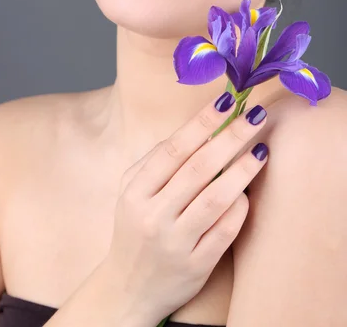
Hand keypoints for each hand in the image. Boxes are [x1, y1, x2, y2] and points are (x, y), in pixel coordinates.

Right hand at [101, 93, 268, 324]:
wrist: (128, 289)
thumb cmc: (135, 229)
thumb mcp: (132, 192)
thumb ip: (157, 161)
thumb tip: (198, 130)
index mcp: (136, 191)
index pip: (173, 149)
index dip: (202, 122)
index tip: (226, 101)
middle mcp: (154, 215)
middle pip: (199, 168)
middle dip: (231, 137)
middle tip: (255, 115)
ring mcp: (176, 242)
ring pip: (216, 199)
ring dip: (243, 169)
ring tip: (261, 148)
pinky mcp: (196, 265)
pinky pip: (225, 230)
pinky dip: (240, 207)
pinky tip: (247, 190)